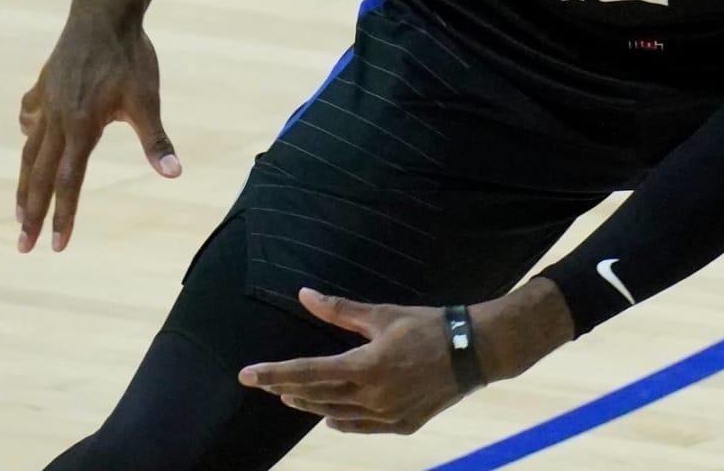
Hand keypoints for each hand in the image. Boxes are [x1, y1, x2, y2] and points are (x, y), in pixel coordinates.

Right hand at [17, 13, 178, 252]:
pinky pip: (30, 114)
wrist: (104, 15)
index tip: (56, 246)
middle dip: (32, 214)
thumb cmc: (130, 57)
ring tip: (20, 208)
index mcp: (81, 129)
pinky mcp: (44, 85)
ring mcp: (46, 102)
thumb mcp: (148, 100)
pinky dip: (28, 130)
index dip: (63, 216)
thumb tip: (175, 173)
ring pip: (29, 151)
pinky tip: (27, 135)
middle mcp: (56, 121)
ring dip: (25, 183)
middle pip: (39, 177)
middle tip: (23, 247)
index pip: (69, 184)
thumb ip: (157, 140)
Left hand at [238, 278, 574, 433]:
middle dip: (287, 387)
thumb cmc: (430, 325)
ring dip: (310, 404)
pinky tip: (329, 417)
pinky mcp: (401, 425)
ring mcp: (387, 415)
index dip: (273, 373)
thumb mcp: (383, 314)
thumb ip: (340, 311)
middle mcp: (372, 396)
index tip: (246, 374)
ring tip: (291, 395)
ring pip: (335, 415)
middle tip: (264, 381)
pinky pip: (360, 427)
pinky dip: (341, 420)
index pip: (306, 372)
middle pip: (315, 396)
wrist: (476, 350)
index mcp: (365, 366)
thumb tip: (304, 295)